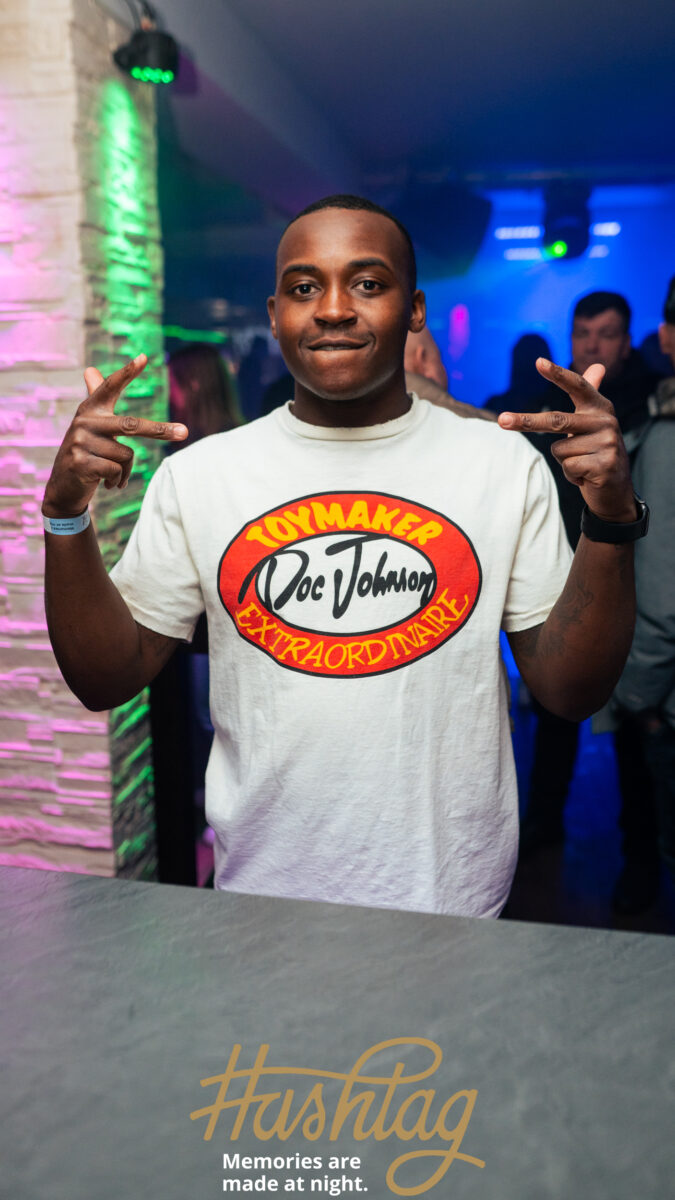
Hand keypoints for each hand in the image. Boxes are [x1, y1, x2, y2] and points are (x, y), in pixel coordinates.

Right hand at [42, 355, 187, 517]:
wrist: (63, 487)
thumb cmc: (85, 452)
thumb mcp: (90, 426)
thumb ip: (95, 398)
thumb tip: (90, 369)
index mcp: (90, 409)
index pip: (110, 387)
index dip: (127, 373)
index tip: (143, 357)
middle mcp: (84, 421)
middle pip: (131, 425)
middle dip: (160, 430)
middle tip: (185, 432)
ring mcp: (80, 442)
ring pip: (126, 455)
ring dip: (125, 471)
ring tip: (111, 475)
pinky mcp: (81, 463)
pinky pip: (117, 471)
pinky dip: (118, 481)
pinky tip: (106, 484)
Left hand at [497, 358, 636, 521]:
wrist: (617, 490)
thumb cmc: (597, 453)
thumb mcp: (593, 424)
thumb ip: (590, 396)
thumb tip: (598, 366)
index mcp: (601, 408)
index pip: (578, 386)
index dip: (558, 374)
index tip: (538, 362)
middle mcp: (606, 422)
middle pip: (557, 420)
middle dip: (526, 422)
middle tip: (501, 420)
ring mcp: (608, 443)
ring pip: (559, 450)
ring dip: (565, 462)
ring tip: (583, 465)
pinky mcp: (605, 465)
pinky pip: (568, 468)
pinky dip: (571, 476)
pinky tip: (587, 477)